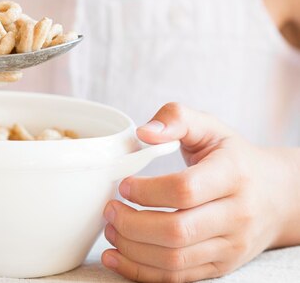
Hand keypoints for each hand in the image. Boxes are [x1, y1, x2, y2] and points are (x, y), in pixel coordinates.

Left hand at [101, 102, 291, 282]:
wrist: (276, 195)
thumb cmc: (233, 157)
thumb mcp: (209, 127)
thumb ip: (175, 118)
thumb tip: (143, 132)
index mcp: (232, 175)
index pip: (185, 190)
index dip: (146, 190)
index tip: (123, 184)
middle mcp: (237, 215)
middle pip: (177, 231)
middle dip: (132, 223)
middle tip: (110, 209)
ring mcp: (231, 246)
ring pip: (174, 260)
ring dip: (132, 249)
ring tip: (111, 229)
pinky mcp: (221, 267)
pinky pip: (178, 278)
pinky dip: (142, 271)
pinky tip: (117, 256)